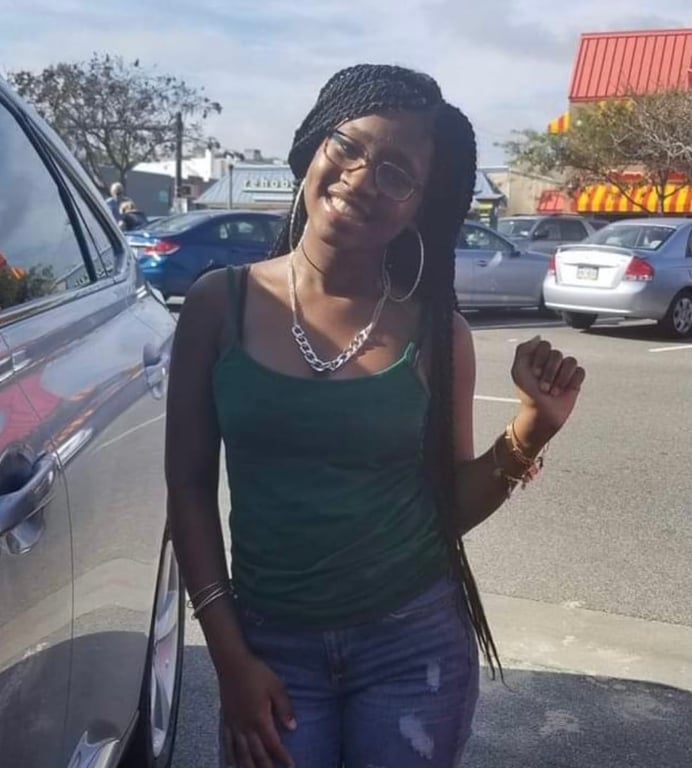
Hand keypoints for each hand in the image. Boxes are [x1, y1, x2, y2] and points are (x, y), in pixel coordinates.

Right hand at [218, 653, 295, 767]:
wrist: (232, 663)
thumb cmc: (256, 673)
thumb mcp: (276, 687)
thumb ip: (284, 708)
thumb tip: (293, 727)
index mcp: (260, 718)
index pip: (273, 744)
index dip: (282, 757)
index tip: (290, 767)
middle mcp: (245, 726)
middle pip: (256, 753)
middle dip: (266, 767)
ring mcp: (234, 724)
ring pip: (240, 752)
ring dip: (248, 766)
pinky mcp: (226, 719)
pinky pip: (227, 742)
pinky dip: (230, 755)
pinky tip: (232, 762)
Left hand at [511, 335, 585, 437]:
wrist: (540, 413)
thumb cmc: (528, 394)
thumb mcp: (518, 371)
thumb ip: (523, 350)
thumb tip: (538, 337)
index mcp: (538, 356)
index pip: (544, 345)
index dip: (539, 360)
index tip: (533, 374)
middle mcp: (552, 360)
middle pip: (557, 354)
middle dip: (549, 373)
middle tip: (542, 387)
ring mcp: (564, 369)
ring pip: (570, 361)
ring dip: (560, 379)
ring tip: (552, 392)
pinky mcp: (576, 379)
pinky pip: (580, 371)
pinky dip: (571, 382)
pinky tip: (564, 390)